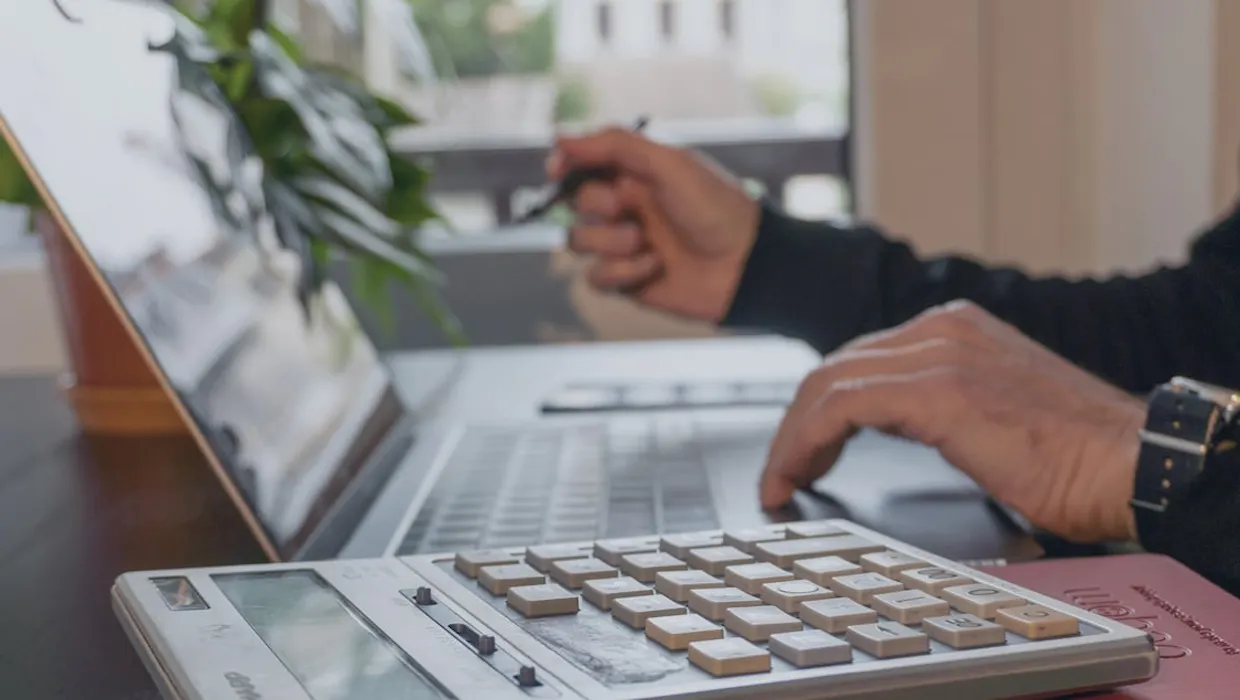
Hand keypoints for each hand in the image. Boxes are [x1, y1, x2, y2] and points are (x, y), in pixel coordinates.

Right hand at [547, 127, 759, 321]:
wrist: (744, 266)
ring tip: (645, 243)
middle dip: (596, 204)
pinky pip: (595, 277)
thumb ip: (614, 145)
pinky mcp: (626, 281)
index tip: (558, 169)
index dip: (564, 164)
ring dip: (608, 241)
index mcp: (635, 173)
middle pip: (574, 201)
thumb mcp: (669, 164)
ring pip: (577, 240)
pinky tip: (654, 268)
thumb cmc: (714, 208)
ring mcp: (623, 245)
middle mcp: (625, 207)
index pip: (582, 163)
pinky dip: (621, 272)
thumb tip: (558, 137)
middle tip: (627, 207)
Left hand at [760, 300, 1146, 543]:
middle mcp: (942, 328)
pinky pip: (838, 408)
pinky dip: (803, 444)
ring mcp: (937, 354)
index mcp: (955, 328)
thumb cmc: (1079, 456)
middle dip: (797, 423)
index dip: (819, 408)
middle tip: (783, 471)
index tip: (802, 450)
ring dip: (792, 438)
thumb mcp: (994, 415)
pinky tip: (794, 476)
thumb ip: (942, 407)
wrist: (1131, 465)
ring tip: (781, 481)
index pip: (861, 360)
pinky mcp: (934, 390)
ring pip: (827, 384)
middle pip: (835, 367)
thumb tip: (900, 432)